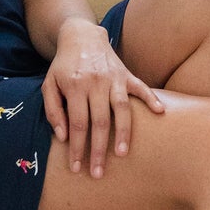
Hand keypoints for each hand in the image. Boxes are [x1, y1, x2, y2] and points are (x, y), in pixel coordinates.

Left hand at [41, 18, 163, 178]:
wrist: (81, 36)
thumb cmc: (63, 66)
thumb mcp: (48, 85)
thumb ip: (53, 110)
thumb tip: (62, 137)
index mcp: (75, 86)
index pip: (77, 123)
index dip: (77, 147)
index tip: (77, 168)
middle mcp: (96, 82)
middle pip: (99, 122)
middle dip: (99, 150)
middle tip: (98, 173)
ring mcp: (113, 78)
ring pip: (122, 109)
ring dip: (123, 133)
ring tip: (123, 155)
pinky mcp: (126, 74)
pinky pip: (141, 87)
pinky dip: (152, 98)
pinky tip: (160, 112)